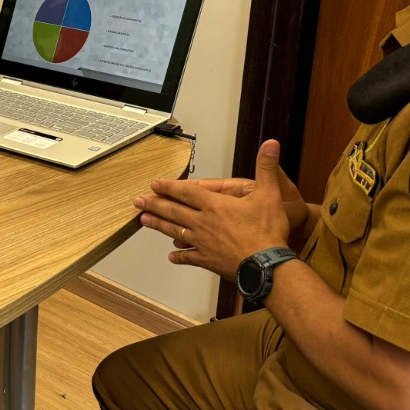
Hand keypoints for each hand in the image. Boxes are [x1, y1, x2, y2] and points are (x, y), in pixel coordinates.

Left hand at [134, 141, 295, 276]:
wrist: (265, 265)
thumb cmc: (266, 232)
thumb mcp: (270, 194)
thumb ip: (267, 167)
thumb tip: (270, 144)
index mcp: (215, 205)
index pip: (187, 192)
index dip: (170, 187)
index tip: (155, 184)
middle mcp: (204, 222)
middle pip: (174, 211)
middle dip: (155, 204)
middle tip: (138, 201)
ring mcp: (203, 242)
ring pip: (175, 231)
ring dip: (159, 225)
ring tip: (144, 221)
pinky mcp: (207, 260)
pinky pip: (189, 257)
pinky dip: (179, 256)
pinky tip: (172, 256)